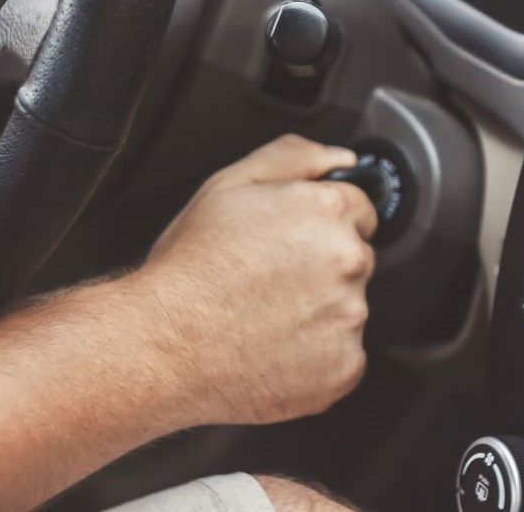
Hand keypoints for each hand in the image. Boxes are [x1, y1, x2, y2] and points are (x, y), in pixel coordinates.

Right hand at [137, 135, 377, 424]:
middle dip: (323, 267)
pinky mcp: (343, 367)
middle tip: (270, 281)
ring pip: (348, 309)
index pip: (360, 210)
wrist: (163, 347)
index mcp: (327, 212)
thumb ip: (293, 159)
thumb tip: (339, 158)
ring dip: (320, 313)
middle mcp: (347, 262)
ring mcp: (349, 318)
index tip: (295, 242)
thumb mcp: (228, 186)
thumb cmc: (189, 271)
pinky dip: (316, 356)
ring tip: (265, 316)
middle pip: (355, 259)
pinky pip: (341, 356)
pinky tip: (274, 347)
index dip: (323, 223)